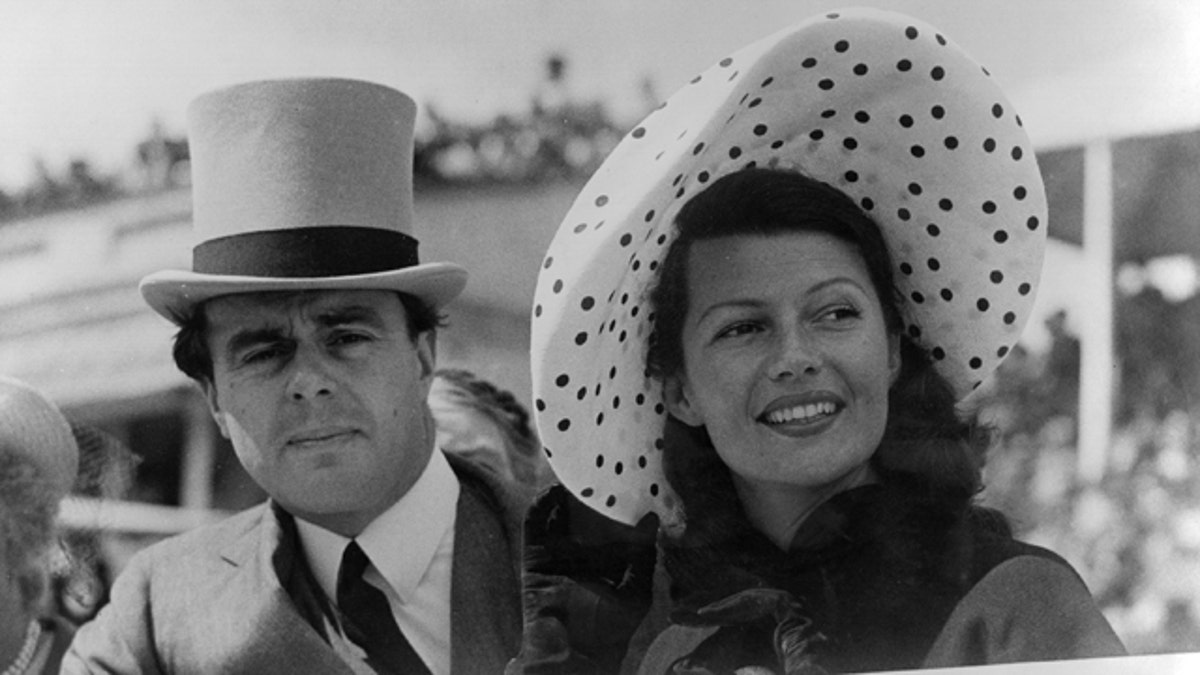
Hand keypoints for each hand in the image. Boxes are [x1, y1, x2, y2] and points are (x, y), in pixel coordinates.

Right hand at [507, 484, 659, 673]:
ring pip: (559, 511)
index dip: (621, 501)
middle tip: (601, 461)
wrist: (575, 652)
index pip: (614, 521)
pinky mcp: (536, 556)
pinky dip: (541, 505)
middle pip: (586, 510)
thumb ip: (643, 555)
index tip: (631, 476)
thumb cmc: (611, 629)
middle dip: (592, 489)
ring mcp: (558, 551)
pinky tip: (553, 490)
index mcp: (609, 559)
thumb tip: (651, 518)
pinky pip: (535, 524)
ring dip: (564, 490)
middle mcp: (583, 550)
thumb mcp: (637, 590)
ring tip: (576, 468)